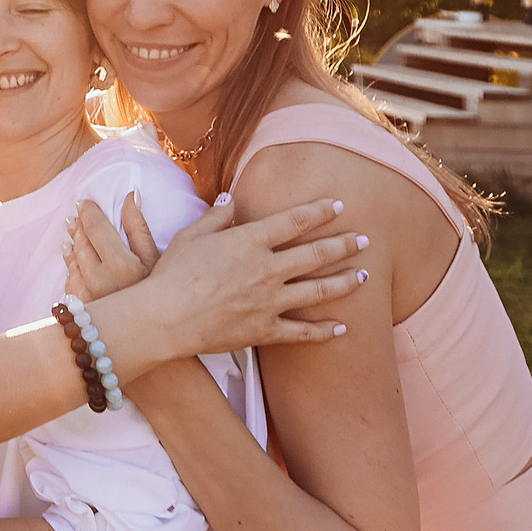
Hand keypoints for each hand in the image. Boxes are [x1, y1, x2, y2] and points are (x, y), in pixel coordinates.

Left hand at [63, 193, 155, 298]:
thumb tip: (131, 195)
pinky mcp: (80, 307)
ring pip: (72, 259)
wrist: (151, 335)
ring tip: (72, 231)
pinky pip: (69, 278)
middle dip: (79, 225)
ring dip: (72, 242)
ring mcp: (87, 294)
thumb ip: (139, 227)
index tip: (85, 202)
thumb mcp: (156, 260)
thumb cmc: (161, 295)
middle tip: (77, 214)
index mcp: (121, 264)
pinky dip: (70, 264)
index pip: (95, 226)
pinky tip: (71, 255)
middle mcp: (100, 278)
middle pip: (81, 241)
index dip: (88, 212)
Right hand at [136, 195, 368, 351]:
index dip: (320, 211)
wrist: (165, 317)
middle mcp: (267, 269)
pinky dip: (324, 331)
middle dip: (344, 245)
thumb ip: (217, 216)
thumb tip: (229, 198)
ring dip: (346, 282)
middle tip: (365, 239)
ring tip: (365, 276)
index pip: (294, 221)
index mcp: (250, 241)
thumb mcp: (192, 235)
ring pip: (318, 291)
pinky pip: (302, 332)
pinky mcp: (265, 330)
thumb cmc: (172, 273)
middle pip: (316, 254)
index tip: (339, 204)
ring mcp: (269, 302)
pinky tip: (343, 328)